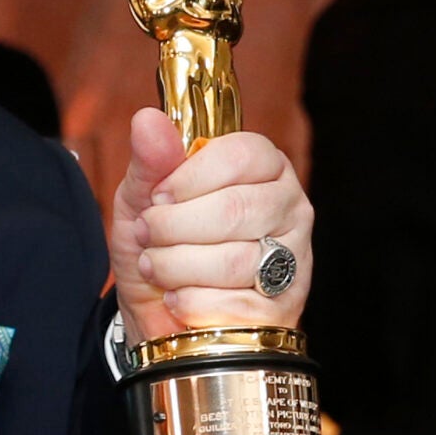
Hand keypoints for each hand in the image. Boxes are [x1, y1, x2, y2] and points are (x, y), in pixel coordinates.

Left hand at [108, 107, 312, 345]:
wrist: (159, 315)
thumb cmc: (159, 246)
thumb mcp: (142, 199)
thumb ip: (150, 161)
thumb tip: (147, 119)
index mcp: (263, 167)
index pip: (242, 154)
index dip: (189, 177)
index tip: (158, 197)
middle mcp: (289, 206)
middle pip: (235, 209)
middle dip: (174, 227)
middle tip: (147, 235)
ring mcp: (294, 258)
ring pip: (234, 260)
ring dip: (176, 267)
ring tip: (156, 268)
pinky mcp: (285, 307)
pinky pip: (234, 303)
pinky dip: (191, 302)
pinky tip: (179, 298)